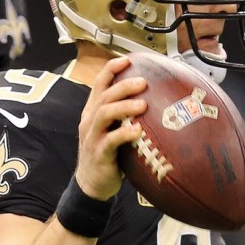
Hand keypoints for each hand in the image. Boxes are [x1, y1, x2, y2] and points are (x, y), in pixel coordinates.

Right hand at [75, 55, 148, 200]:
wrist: (92, 184)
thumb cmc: (108, 155)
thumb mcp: (113, 130)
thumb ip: (125, 116)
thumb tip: (155, 101)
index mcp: (93, 112)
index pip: (99, 84)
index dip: (111, 69)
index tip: (127, 60)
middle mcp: (90, 120)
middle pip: (104, 95)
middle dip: (123, 85)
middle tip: (143, 82)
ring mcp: (92, 137)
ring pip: (104, 114)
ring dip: (124, 106)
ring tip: (143, 105)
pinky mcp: (98, 153)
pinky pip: (110, 140)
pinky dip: (124, 134)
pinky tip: (138, 131)